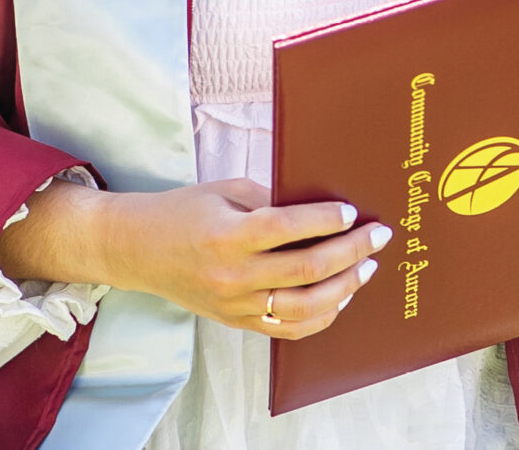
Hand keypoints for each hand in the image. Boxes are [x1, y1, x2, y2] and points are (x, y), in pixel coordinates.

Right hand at [4, 178, 391, 339]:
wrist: (138, 250)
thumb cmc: (186, 211)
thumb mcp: (227, 191)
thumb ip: (273, 201)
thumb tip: (326, 209)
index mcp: (227, 236)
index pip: (288, 227)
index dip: (326, 220)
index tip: (353, 211)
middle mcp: (232, 276)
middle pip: (307, 269)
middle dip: (352, 251)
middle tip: (380, 236)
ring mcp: (235, 305)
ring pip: (305, 307)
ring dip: (345, 287)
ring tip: (366, 267)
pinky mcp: (237, 322)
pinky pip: (289, 328)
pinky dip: (322, 315)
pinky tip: (341, 296)